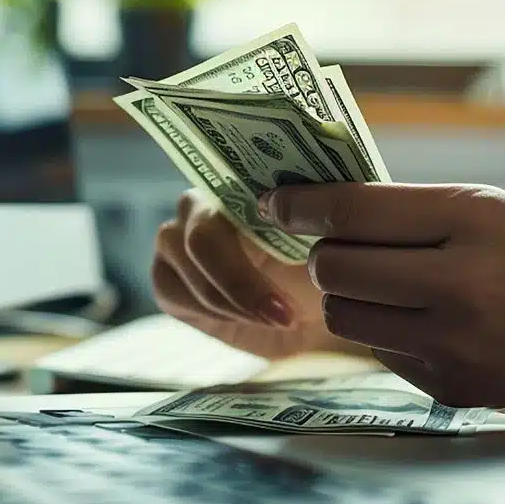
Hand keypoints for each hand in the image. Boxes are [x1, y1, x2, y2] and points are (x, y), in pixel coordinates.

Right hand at [151, 190, 369, 359]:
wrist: (311, 318)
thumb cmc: (326, 274)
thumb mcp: (338, 244)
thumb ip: (328, 215)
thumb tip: (334, 202)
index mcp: (243, 182)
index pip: (232, 182)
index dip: (264, 222)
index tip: (302, 258)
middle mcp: (203, 203)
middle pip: (203, 234)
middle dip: (243, 281)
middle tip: (286, 314)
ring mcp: (177, 237)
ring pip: (188, 266)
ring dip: (235, 301)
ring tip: (280, 320)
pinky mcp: (166, 278)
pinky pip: (174, 292)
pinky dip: (217, 312)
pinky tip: (251, 321)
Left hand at [259, 184, 504, 420]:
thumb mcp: (495, 212)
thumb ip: (414, 212)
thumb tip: (319, 214)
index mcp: (475, 218)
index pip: (355, 209)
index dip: (301, 205)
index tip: (278, 203)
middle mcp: (463, 281)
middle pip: (335, 267)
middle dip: (326, 256)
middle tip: (341, 250)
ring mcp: (457, 342)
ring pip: (346, 317)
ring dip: (352, 299)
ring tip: (388, 289)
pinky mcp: (453, 388)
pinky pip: (382, 354)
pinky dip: (390, 335)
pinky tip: (431, 326)